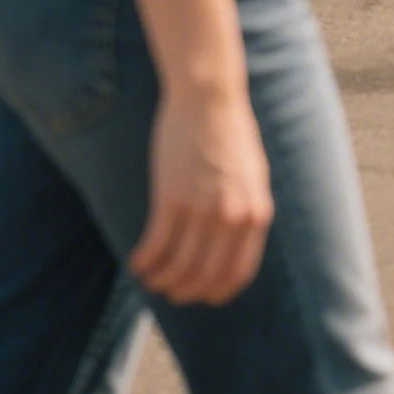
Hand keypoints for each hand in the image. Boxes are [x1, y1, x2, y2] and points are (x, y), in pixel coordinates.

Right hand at [130, 84, 273, 305]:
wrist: (210, 97)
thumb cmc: (229, 132)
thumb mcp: (252, 174)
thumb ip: (247, 208)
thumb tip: (236, 241)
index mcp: (257, 213)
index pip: (238, 273)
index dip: (217, 292)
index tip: (202, 296)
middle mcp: (233, 217)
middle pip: (205, 277)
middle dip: (184, 291)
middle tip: (169, 291)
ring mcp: (203, 209)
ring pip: (178, 268)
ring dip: (160, 280)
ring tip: (150, 278)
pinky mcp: (172, 198)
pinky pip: (156, 247)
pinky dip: (144, 262)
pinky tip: (137, 261)